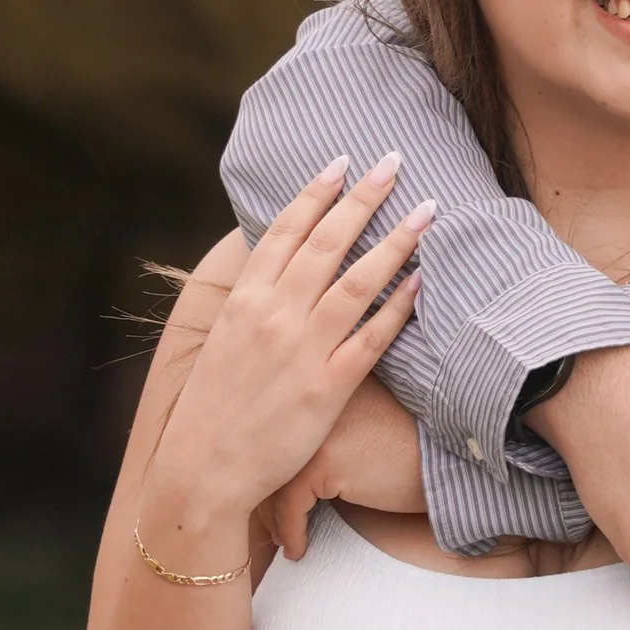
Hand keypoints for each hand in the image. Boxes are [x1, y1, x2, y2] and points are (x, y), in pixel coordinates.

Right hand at [143, 161, 428, 543]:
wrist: (203, 469)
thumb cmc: (212, 406)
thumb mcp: (221, 340)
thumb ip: (252, 302)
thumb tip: (275, 264)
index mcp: (245, 299)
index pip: (285, 230)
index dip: (316, 192)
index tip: (342, 161)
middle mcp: (275, 315)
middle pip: (328, 242)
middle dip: (364, 197)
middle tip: (394, 162)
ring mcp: (304, 349)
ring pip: (358, 280)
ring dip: (395, 239)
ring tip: (426, 210)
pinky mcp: (329, 386)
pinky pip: (373, 337)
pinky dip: (399, 305)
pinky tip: (422, 279)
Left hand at [264, 373, 425, 557]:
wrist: (461, 455)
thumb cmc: (426, 445)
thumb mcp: (372, 424)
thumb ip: (338, 428)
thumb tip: (299, 469)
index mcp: (328, 380)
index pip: (282, 424)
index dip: (274, 462)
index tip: (271, 492)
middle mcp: (317, 397)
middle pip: (271, 451)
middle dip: (267, 492)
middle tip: (269, 524)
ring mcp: (318, 427)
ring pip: (275, 479)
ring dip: (275, 517)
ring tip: (282, 539)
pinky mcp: (324, 460)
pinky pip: (292, 505)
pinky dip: (293, 532)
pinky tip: (299, 550)